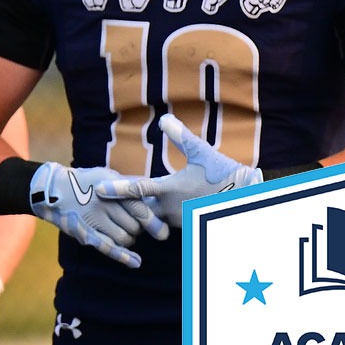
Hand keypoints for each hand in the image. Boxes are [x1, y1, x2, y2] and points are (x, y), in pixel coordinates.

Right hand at [29, 162, 166, 268]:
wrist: (53, 189)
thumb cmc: (84, 181)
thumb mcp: (106, 175)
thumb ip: (128, 183)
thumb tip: (151, 189)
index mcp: (112, 189)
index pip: (140, 209)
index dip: (153, 222)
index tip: (162, 231)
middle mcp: (105, 205)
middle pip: (135, 226)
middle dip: (139, 229)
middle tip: (134, 226)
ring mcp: (94, 220)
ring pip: (124, 238)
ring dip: (129, 239)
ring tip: (124, 233)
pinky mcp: (86, 233)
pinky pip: (108, 247)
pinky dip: (124, 256)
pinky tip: (136, 262)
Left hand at [97, 113, 261, 228]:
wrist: (245, 198)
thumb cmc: (223, 173)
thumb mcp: (201, 152)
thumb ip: (180, 137)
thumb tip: (164, 119)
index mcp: (169, 189)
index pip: (137, 189)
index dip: (117, 189)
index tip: (98, 191)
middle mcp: (169, 208)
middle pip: (138, 209)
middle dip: (125, 205)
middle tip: (109, 200)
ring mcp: (178, 220)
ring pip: (151, 218)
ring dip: (141, 213)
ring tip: (128, 208)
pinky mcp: (186, 226)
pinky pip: (165, 225)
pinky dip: (157, 220)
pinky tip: (156, 214)